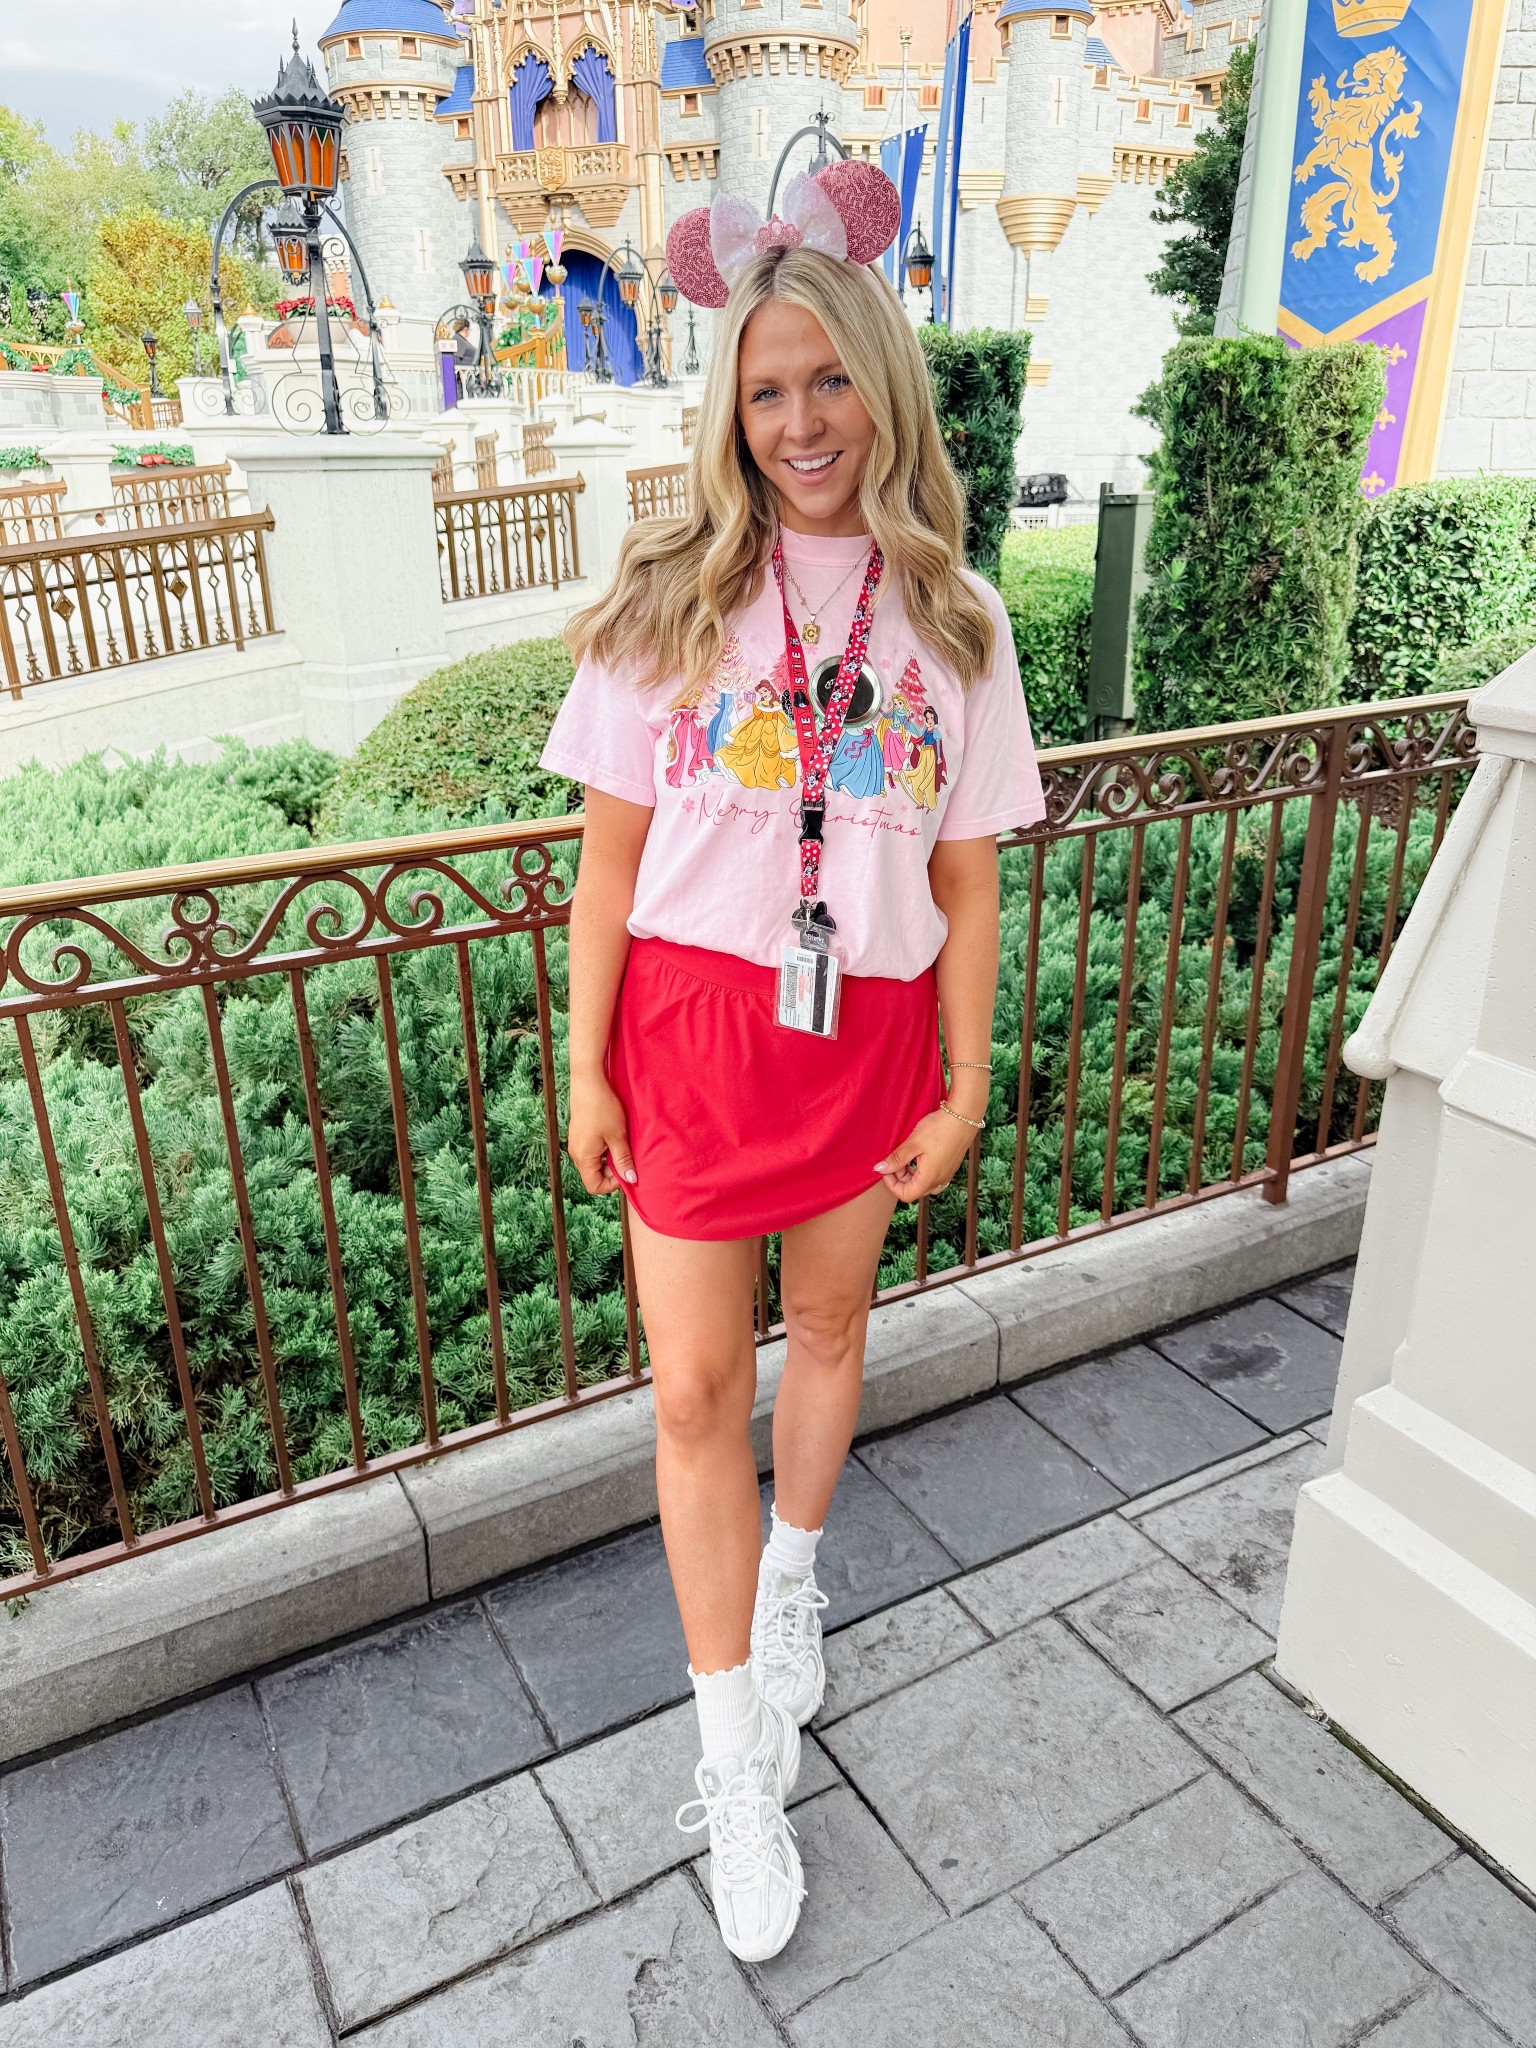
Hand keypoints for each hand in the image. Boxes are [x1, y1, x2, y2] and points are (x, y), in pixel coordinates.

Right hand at [567, 1073, 637, 1195]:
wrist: (588, 1082)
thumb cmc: (603, 1108)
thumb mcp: (617, 1136)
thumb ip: (623, 1160)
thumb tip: (631, 1179)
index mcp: (583, 1157)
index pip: (594, 1186)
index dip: (612, 1184)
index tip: (626, 1169)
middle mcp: (576, 1153)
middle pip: (593, 1175)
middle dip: (612, 1171)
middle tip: (626, 1155)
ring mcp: (576, 1144)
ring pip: (594, 1163)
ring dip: (609, 1158)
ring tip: (621, 1143)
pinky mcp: (579, 1135)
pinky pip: (591, 1151)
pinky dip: (604, 1149)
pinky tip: (613, 1135)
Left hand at [875, 1107, 975, 1203]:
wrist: (964, 1117)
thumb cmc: (939, 1129)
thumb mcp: (913, 1143)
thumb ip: (896, 1159)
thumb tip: (879, 1169)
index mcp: (929, 1179)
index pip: (905, 1195)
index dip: (892, 1185)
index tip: (887, 1169)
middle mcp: (939, 1181)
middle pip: (914, 1190)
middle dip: (900, 1178)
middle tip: (894, 1159)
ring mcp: (946, 1174)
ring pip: (923, 1183)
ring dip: (910, 1174)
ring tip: (905, 1155)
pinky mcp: (950, 1166)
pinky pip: (932, 1176)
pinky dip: (921, 1170)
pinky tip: (919, 1154)